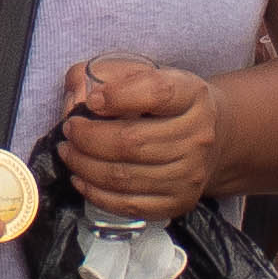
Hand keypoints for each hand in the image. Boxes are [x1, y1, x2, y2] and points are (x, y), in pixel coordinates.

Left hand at [56, 57, 229, 224]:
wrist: (208, 136)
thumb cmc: (164, 104)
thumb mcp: (144, 73)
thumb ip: (105, 74)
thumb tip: (76, 95)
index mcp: (192, 95)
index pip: (157, 93)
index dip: (119, 96)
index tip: (92, 101)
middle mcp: (198, 135)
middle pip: (132, 141)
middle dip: (88, 137)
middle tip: (70, 131)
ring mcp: (191, 174)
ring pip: (124, 176)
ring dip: (85, 166)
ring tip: (69, 153)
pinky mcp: (179, 202)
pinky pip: (129, 204)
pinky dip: (96, 193)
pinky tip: (81, 179)